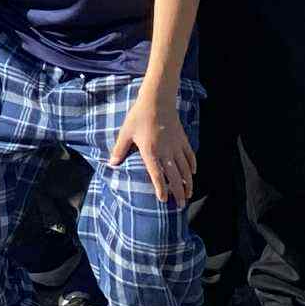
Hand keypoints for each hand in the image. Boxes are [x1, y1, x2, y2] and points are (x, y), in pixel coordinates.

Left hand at [109, 89, 194, 204]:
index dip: (161, 189)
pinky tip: (193, 173)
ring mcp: (176, 146)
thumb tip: (111, 164)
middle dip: (179, 192)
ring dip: (188, 183)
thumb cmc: (139, 116)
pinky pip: (190, 156)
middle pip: (176, 177)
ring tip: (189, 194)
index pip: (158, 175)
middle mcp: (166, 151)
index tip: (164, 201)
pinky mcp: (183, 139)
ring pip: (186, 169)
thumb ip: (120, 149)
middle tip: (180, 205)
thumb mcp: (126, 132)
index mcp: (151, 152)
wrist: (157, 100)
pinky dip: (192, 165)